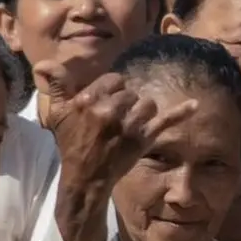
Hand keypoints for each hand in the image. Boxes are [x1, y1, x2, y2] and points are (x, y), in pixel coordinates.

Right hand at [36, 60, 196, 191]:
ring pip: (148, 104)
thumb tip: (45, 63)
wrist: (86, 177)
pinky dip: (181, 113)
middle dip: (127, 103)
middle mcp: (109, 112)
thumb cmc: (72, 143)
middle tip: (117, 119)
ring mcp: (128, 126)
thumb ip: (57, 87)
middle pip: (131, 93)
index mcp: (88, 101)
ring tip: (131, 124)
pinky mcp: (144, 139)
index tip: (108, 102)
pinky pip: (166, 121)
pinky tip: (195, 105)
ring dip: (143, 111)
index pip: (115, 81)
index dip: (114, 90)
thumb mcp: (58, 115)